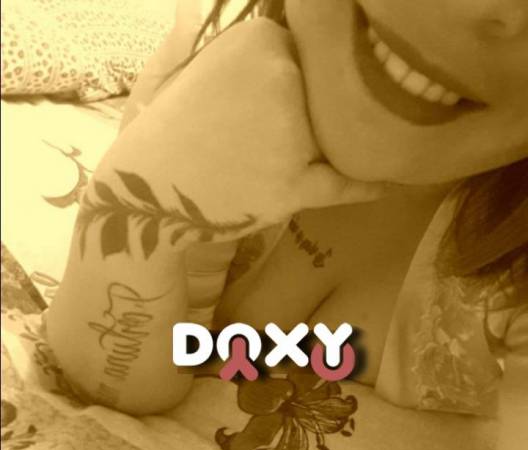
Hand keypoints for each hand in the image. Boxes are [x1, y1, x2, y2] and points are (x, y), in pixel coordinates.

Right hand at [84, 18, 386, 258]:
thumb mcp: (193, 64)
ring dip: (334, 145)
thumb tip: (257, 19)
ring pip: (340, 134)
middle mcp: (281, 77)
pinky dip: (373, 183)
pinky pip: (347, 182)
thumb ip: (235, 35)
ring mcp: (291, 134)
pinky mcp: (294, 186)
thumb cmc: (167, 130)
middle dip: (316, 113)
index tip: (283, 100)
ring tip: (290, 157)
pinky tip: (393, 180)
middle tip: (273, 135)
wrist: (144, 195)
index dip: (303, 78)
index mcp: (258, 38)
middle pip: (330, 92)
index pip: (311, 53)